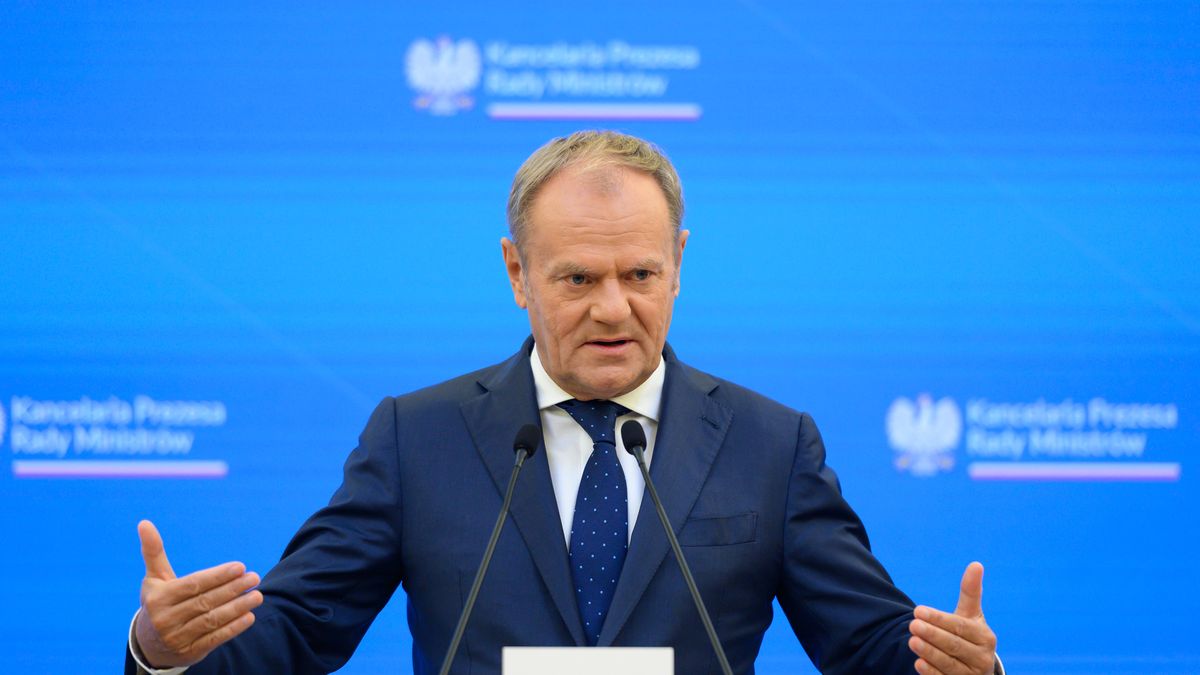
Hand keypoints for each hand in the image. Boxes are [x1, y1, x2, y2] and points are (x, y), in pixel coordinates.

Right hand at [133, 520, 263, 667]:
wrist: (149, 643)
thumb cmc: (158, 601)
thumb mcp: (154, 578)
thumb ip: (154, 552)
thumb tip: (144, 522)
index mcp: (159, 598)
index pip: (194, 585)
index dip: (218, 576)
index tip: (240, 566)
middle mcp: (166, 620)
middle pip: (205, 602)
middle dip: (232, 589)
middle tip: (254, 577)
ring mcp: (177, 638)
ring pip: (212, 620)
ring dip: (238, 608)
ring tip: (257, 595)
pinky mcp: (190, 652)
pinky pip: (214, 639)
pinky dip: (233, 628)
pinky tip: (249, 617)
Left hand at [908, 562, 997, 674]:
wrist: (975, 668)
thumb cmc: (969, 636)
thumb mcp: (971, 615)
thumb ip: (970, 592)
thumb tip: (976, 564)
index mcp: (985, 637)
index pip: (960, 627)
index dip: (939, 619)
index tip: (918, 611)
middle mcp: (981, 658)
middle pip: (954, 646)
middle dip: (933, 635)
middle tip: (912, 625)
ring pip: (949, 664)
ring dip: (930, 653)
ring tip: (912, 642)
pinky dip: (932, 673)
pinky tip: (918, 664)